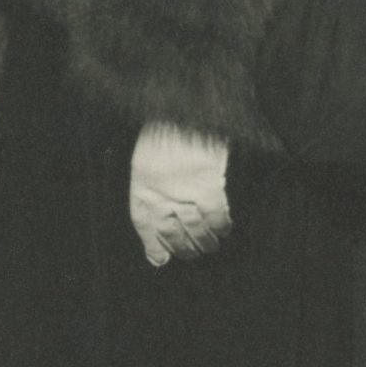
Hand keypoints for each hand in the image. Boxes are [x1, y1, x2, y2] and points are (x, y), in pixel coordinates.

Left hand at [128, 123, 230, 267]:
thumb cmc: (167, 129)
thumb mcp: (148, 154)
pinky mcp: (208, 184)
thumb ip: (150, 187)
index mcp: (141, 184)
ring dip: (204, 242)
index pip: (142, 223)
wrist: (184, 105)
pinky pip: (216, 214)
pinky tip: (224, 230)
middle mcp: (160, 192)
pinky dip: (221, 226)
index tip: (159, 260)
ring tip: (211, 247)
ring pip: (194, 228)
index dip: (151, 244)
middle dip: (181, 248)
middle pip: (170, 232)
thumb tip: (158, 230)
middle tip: (192, 255)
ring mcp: (184, 189)